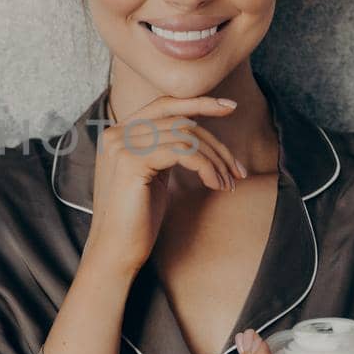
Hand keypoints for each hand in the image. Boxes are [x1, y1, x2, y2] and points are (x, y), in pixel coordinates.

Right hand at [85, 94, 250, 275]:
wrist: (116, 251)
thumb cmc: (137, 218)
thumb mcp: (154, 174)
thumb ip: (165, 148)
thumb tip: (196, 130)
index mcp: (120, 133)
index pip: (165, 104)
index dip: (199, 102)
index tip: (230, 107)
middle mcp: (117, 133)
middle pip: (181, 121)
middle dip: (216, 143)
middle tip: (238, 170)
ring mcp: (122, 146)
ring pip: (186, 136)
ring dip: (216, 160)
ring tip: (228, 184)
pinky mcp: (131, 162)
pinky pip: (183, 152)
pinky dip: (207, 167)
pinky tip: (215, 185)